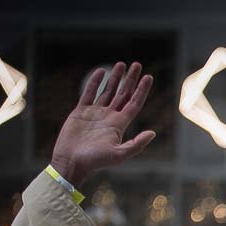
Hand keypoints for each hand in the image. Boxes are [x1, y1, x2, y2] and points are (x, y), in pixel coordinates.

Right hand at [50, 62, 156, 189]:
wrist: (72, 161)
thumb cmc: (96, 161)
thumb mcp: (120, 154)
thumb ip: (137, 144)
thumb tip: (153, 133)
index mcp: (120, 124)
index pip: (134, 103)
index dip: (142, 90)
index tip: (148, 77)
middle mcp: (109, 116)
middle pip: (123, 94)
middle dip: (131, 80)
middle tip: (137, 65)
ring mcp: (95, 113)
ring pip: (107, 91)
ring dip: (115, 78)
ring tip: (121, 64)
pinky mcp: (80, 111)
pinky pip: (89, 93)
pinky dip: (94, 82)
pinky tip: (100, 71)